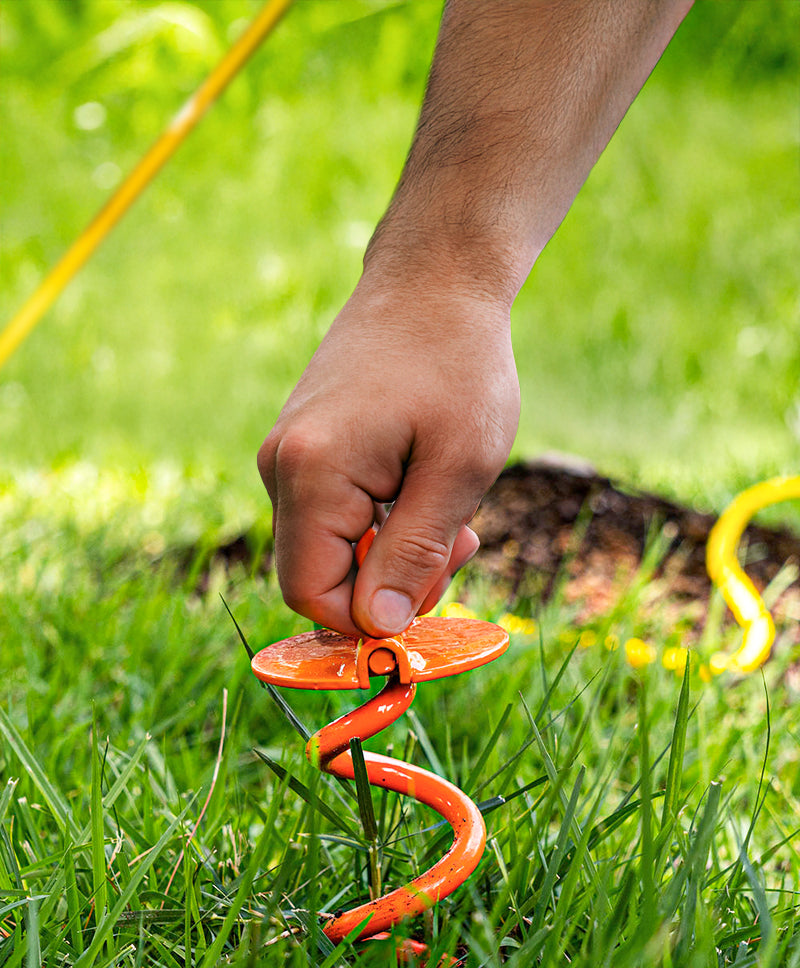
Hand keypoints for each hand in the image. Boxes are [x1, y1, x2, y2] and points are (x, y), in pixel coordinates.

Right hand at [257, 275, 519, 635]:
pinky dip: (383, 520)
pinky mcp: (303, 449)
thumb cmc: (458, 364)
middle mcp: (280, 466)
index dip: (371, 619)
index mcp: (310, 472)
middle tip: (459, 541)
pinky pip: (334, 516)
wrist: (435, 278)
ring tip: (449, 501)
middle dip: (392, 581)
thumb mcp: (458, 470)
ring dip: (394, 549)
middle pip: (321, 577)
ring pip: (332, 549)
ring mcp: (286, 456)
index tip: (434, 593)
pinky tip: (424, 482)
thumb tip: (375, 628)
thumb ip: (413, 555)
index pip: (313, 595)